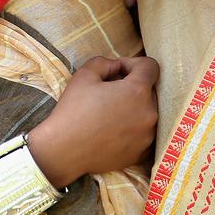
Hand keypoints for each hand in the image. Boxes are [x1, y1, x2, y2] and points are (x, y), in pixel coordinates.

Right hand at [27, 55, 158, 188]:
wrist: (64, 149)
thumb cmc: (73, 110)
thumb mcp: (83, 75)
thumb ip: (105, 62)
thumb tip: (117, 67)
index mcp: (137, 91)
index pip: (150, 67)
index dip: (132, 63)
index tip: (116, 71)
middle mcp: (150, 114)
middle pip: (150, 90)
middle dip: (133, 86)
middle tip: (109, 92)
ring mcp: (148, 136)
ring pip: (148, 113)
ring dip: (134, 108)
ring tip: (110, 113)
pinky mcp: (141, 152)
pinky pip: (143, 133)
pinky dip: (133, 128)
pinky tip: (112, 130)